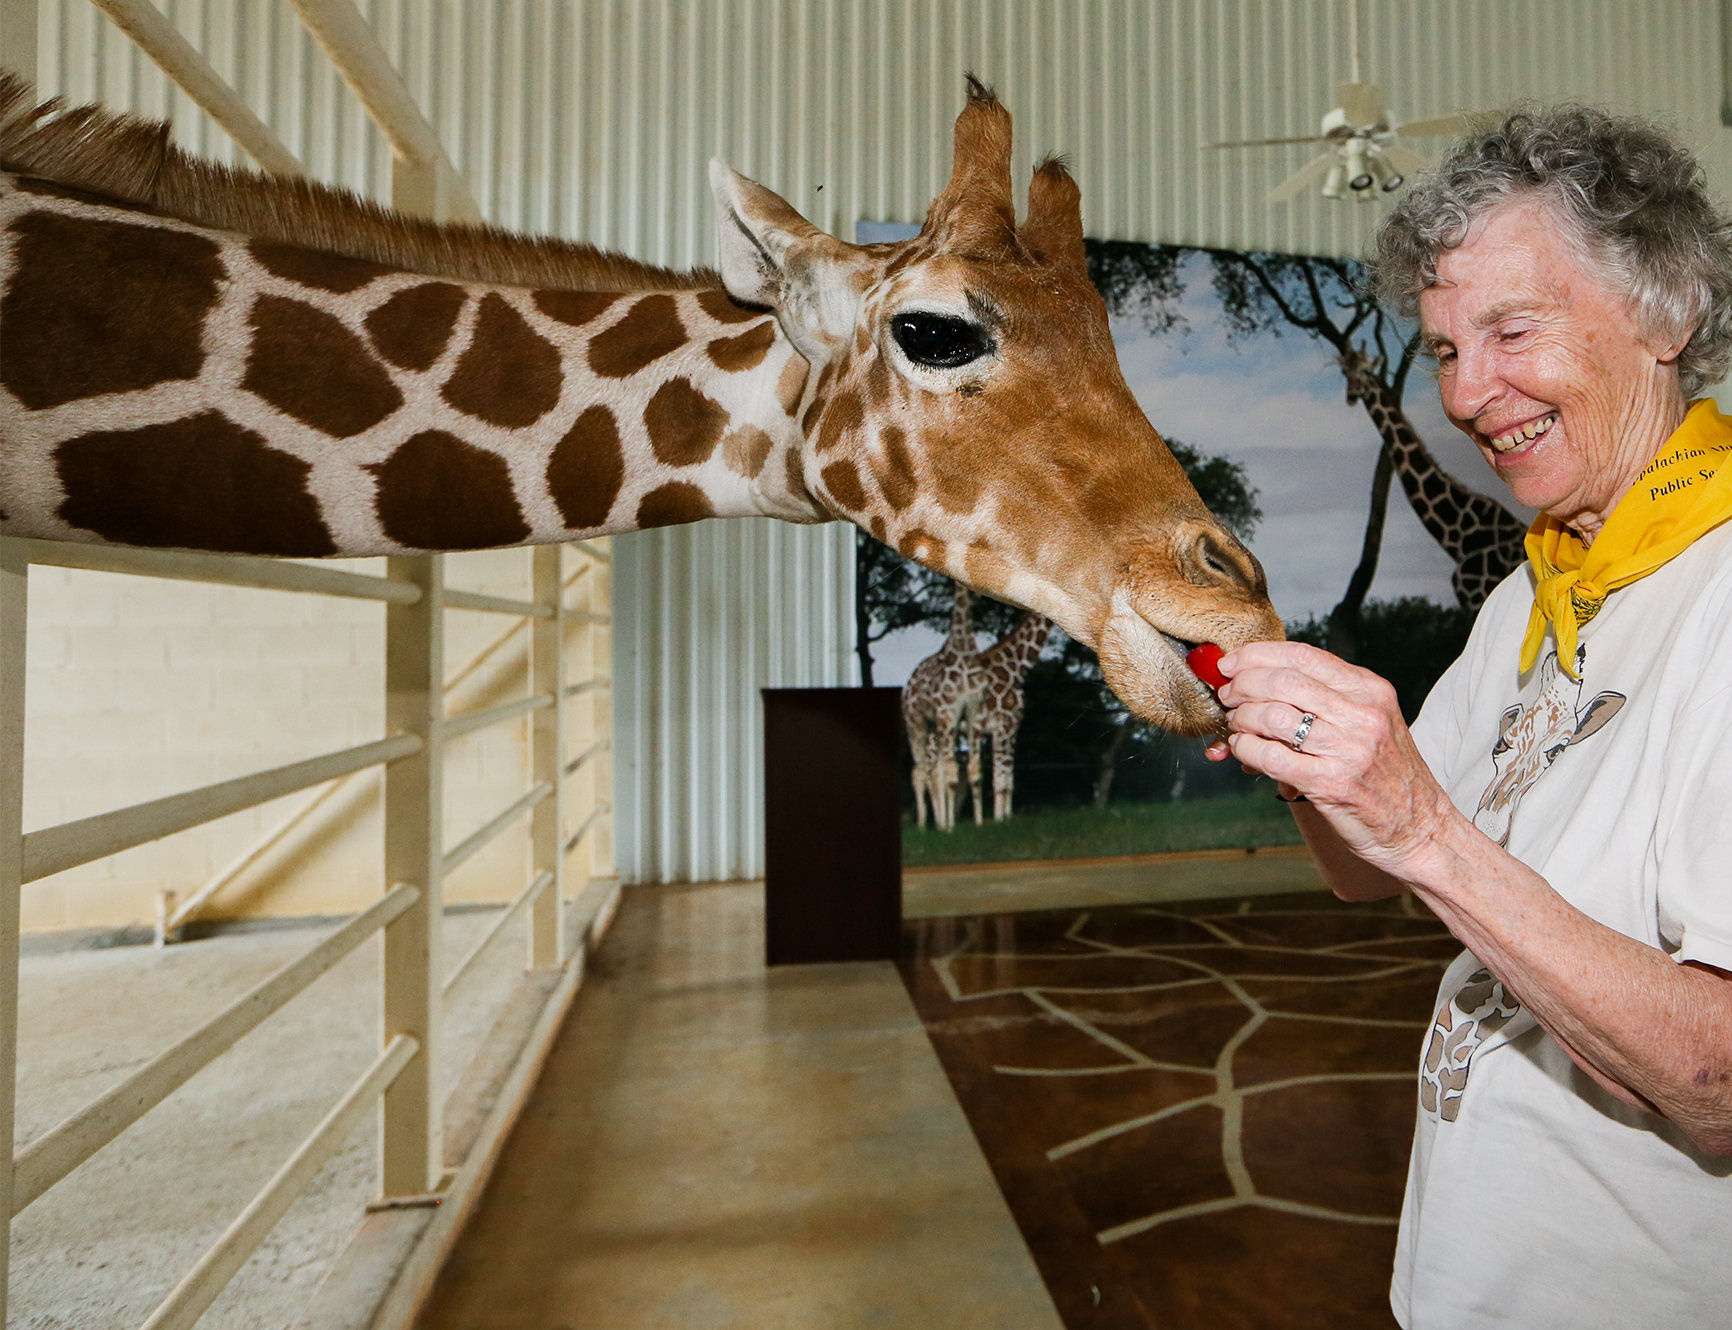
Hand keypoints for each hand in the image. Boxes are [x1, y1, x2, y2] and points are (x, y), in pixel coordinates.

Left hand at [1211, 640, 1455, 877]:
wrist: (1421, 829)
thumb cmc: (1387, 775)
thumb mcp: (1370, 722)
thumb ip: (1325, 699)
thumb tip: (1261, 681)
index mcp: (1370, 690)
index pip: (1304, 656)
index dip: (1258, 655)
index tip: (1232, 662)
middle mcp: (1362, 715)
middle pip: (1282, 681)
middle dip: (1242, 685)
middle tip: (1227, 696)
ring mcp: (1348, 749)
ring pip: (1271, 716)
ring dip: (1241, 719)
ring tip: (1237, 727)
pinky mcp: (1331, 784)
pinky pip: (1270, 756)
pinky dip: (1245, 749)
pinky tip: (1243, 751)